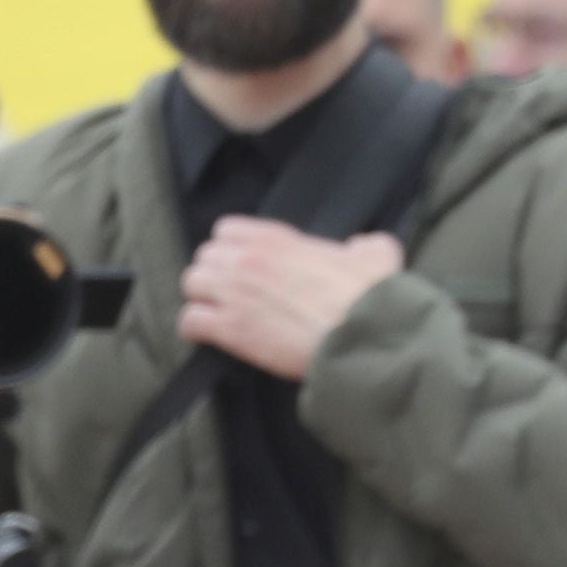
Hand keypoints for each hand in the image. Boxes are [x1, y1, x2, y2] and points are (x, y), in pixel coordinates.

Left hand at [179, 215, 399, 382]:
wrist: (361, 336)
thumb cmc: (369, 298)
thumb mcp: (376, 254)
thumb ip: (365, 244)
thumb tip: (363, 246)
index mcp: (277, 239)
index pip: (226, 230)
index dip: (230, 248)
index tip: (240, 264)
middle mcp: (249, 260)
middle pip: (205, 257)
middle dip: (214, 274)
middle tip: (228, 293)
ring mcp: (236, 294)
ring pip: (192, 285)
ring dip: (202, 298)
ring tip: (216, 312)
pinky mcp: (231, 329)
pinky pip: (190, 321)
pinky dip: (195, 329)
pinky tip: (207, 335)